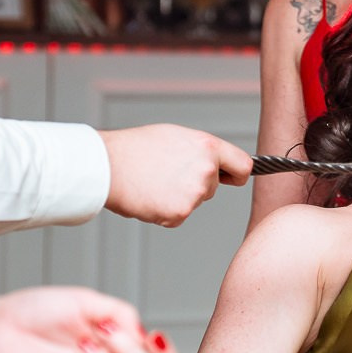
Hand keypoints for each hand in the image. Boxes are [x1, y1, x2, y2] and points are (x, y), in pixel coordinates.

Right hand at [101, 124, 252, 227]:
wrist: (108, 165)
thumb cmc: (136, 148)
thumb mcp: (176, 136)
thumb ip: (201, 151)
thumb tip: (215, 163)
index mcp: (208, 147)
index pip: (243, 166)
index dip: (236, 174)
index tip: (229, 178)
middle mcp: (206, 171)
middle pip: (214, 188)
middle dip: (196, 184)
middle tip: (168, 173)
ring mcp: (194, 194)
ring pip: (195, 202)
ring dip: (179, 197)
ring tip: (155, 181)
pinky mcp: (179, 213)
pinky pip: (178, 216)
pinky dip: (165, 211)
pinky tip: (150, 195)